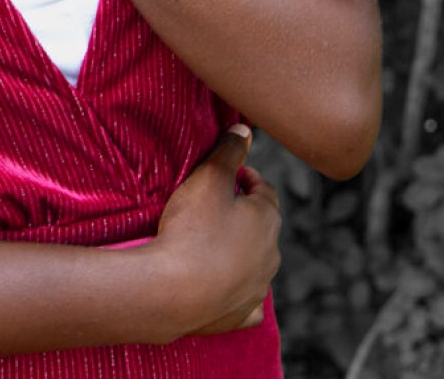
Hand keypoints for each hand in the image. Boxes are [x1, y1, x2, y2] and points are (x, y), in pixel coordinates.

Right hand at [145, 125, 280, 339]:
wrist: (173, 291)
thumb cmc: (192, 230)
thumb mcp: (208, 178)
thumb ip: (228, 152)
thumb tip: (245, 129)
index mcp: (267, 220)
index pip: (264, 191)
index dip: (247, 179)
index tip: (230, 175)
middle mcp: (271, 255)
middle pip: (262, 228)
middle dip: (243, 216)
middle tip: (215, 207)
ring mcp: (257, 288)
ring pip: (255, 264)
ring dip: (240, 252)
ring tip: (210, 244)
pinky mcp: (240, 315)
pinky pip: (246, 302)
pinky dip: (238, 292)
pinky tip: (223, 288)